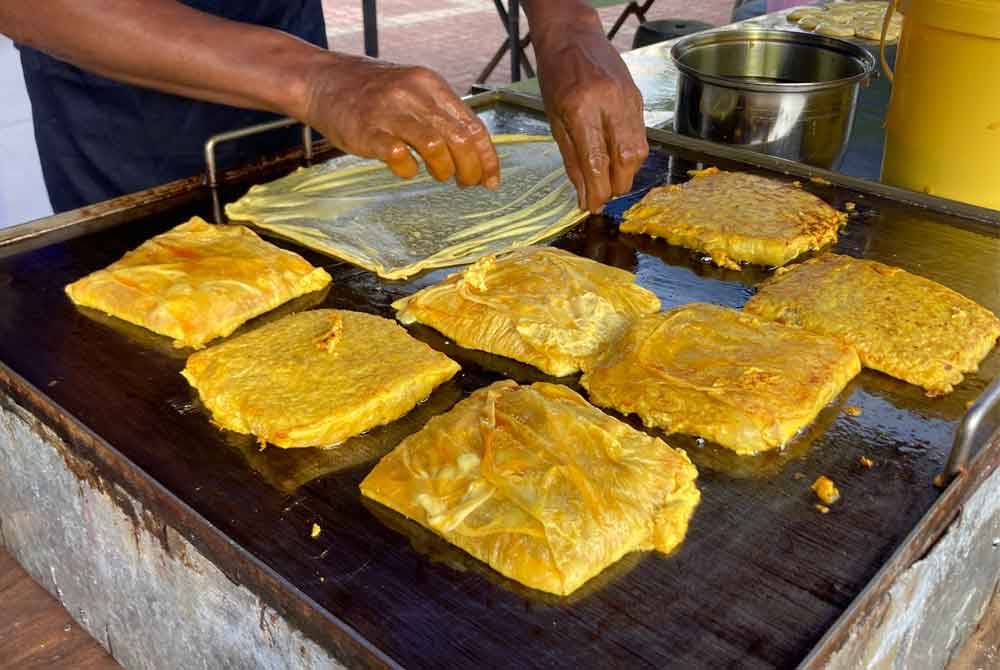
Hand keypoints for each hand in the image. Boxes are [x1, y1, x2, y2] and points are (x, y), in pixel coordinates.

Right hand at [299, 54, 498, 187]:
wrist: (323, 82)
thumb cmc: (373, 94)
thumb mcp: (413, 92)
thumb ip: (441, 115)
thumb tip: (475, 152)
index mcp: (430, 84)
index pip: (472, 125)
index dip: (487, 157)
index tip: (492, 179)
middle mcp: (413, 94)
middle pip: (459, 139)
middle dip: (470, 169)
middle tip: (467, 183)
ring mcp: (389, 112)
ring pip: (435, 147)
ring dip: (444, 170)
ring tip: (439, 175)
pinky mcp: (367, 132)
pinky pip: (400, 158)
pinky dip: (409, 171)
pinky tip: (406, 169)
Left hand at [529, 7, 647, 211]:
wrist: (573, 36)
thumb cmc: (556, 76)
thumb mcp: (554, 119)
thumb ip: (571, 157)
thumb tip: (583, 192)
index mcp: (581, 108)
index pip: (597, 161)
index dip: (598, 190)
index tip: (593, 207)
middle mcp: (610, 103)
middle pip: (626, 159)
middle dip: (617, 185)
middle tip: (604, 197)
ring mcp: (628, 99)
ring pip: (638, 149)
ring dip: (626, 172)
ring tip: (610, 180)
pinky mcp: (638, 98)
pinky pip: (640, 134)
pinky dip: (630, 153)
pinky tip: (617, 159)